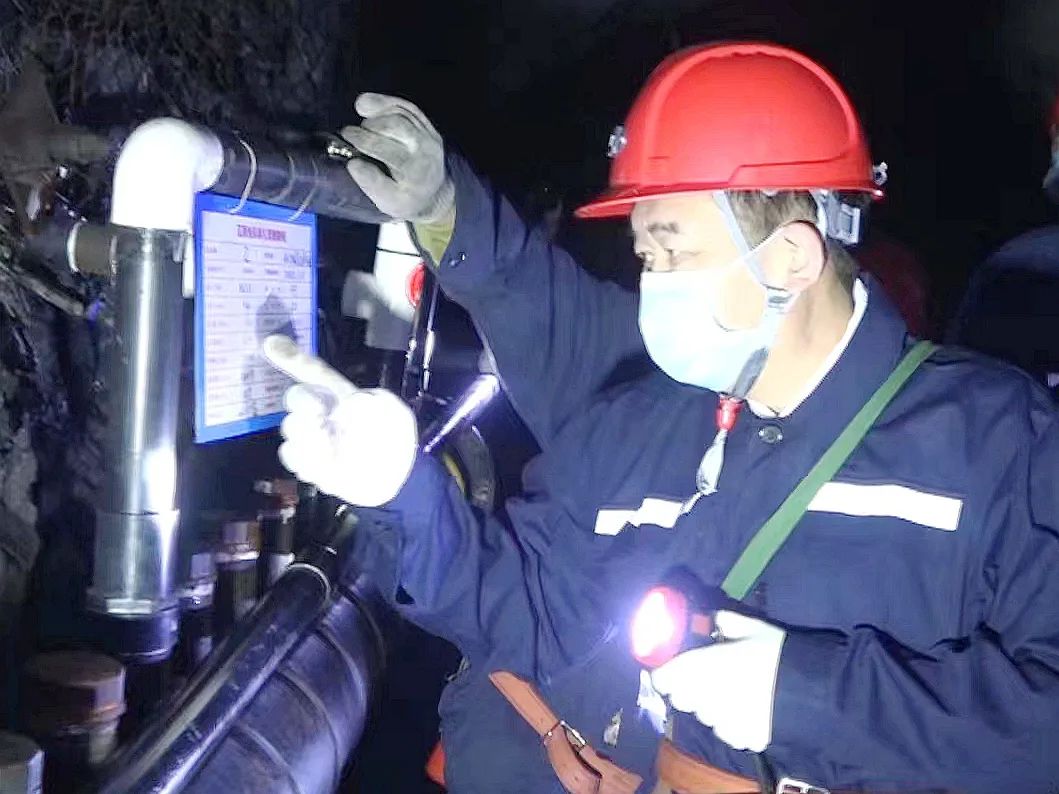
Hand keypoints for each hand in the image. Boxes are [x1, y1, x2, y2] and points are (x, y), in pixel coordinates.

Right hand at [262, 335, 417, 506]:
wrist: (393, 477)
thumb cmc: (393, 439)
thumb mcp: (394, 414)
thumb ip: (371, 405)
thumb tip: (347, 405)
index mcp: (341, 394)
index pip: (315, 373)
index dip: (293, 358)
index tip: (271, 344)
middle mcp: (322, 411)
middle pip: (296, 397)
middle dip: (306, 404)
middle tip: (324, 419)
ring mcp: (311, 436)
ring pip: (290, 427)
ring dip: (312, 439)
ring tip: (335, 451)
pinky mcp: (306, 461)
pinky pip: (291, 454)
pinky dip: (307, 461)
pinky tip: (327, 466)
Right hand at [340, 93, 454, 223]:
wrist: (434, 195)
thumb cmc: (406, 200)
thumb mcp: (388, 202)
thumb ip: (371, 184)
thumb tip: (353, 164)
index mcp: (415, 172)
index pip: (388, 151)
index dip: (364, 140)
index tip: (345, 137)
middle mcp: (425, 150)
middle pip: (396, 126)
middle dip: (369, 126)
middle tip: (350, 132)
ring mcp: (429, 136)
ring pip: (402, 113)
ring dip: (376, 112)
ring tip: (360, 121)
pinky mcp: (427, 126)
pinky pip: (407, 107)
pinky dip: (385, 103)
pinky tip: (367, 105)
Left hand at [650, 611, 785, 752]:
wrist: (811, 692)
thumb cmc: (776, 654)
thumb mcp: (752, 628)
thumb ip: (726, 623)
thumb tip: (716, 620)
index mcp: (700, 668)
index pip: (663, 678)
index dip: (666, 673)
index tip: (674, 668)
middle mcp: (704, 698)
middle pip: (682, 699)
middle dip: (690, 689)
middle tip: (709, 677)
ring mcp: (722, 723)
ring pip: (704, 716)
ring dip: (711, 706)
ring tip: (736, 693)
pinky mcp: (741, 739)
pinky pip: (727, 731)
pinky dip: (733, 723)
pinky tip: (751, 711)